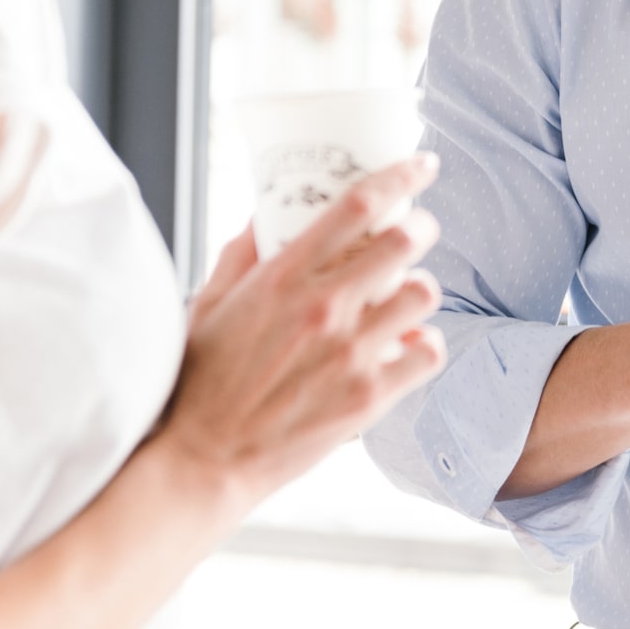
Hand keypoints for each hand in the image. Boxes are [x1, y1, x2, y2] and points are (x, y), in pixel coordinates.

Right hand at [159, 154, 447, 510]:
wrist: (200, 463)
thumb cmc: (200, 383)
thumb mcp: (209, 305)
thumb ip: (240, 254)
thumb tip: (261, 212)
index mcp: (283, 277)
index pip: (358, 204)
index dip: (401, 176)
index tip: (423, 165)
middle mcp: (323, 308)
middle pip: (404, 240)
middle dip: (422, 226)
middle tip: (418, 229)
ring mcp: (350, 353)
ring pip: (424, 292)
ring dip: (419, 289)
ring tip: (404, 296)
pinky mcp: (369, 397)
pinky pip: (429, 351)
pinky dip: (425, 345)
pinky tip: (407, 345)